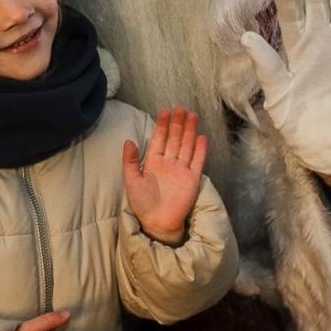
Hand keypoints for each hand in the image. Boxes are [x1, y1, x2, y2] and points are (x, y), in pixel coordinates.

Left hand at [122, 106, 206, 244]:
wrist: (157, 222)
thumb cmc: (142, 203)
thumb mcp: (131, 180)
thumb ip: (130, 161)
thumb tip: (128, 141)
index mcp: (153, 162)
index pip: (159, 139)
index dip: (162, 125)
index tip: (165, 111)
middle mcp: (169, 163)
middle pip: (175, 139)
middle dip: (178, 123)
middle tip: (181, 108)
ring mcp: (181, 170)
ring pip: (186, 145)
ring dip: (189, 131)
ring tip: (193, 115)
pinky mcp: (192, 179)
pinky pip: (197, 161)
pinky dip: (200, 150)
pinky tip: (202, 137)